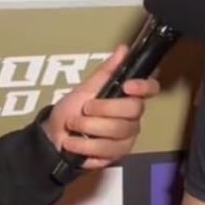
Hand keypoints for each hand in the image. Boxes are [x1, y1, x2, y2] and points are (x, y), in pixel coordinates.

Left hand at [41, 44, 160, 169]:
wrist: (53, 137)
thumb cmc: (71, 110)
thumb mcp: (85, 88)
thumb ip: (106, 71)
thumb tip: (124, 49)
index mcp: (128, 97)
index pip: (150, 89)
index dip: (143, 86)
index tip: (126, 86)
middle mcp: (133, 117)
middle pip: (133, 110)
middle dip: (104, 109)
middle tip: (84, 109)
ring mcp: (126, 137)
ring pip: (118, 132)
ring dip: (89, 128)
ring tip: (73, 127)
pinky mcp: (116, 155)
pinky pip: (106, 151)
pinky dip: (84, 146)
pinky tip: (74, 143)